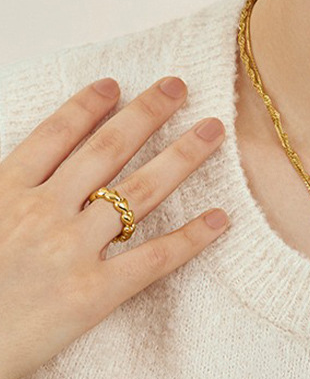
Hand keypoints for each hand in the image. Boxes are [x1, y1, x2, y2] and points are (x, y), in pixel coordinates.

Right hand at [0, 76, 228, 378]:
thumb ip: (5, 189)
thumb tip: (35, 161)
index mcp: (6, 192)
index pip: (56, 134)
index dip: (88, 105)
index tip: (116, 83)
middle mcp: (43, 212)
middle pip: (108, 149)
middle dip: (148, 112)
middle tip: (179, 86)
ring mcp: (71, 251)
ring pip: (140, 190)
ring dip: (182, 155)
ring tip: (213, 129)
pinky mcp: (92, 294)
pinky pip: (152, 259)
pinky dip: (190, 238)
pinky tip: (219, 219)